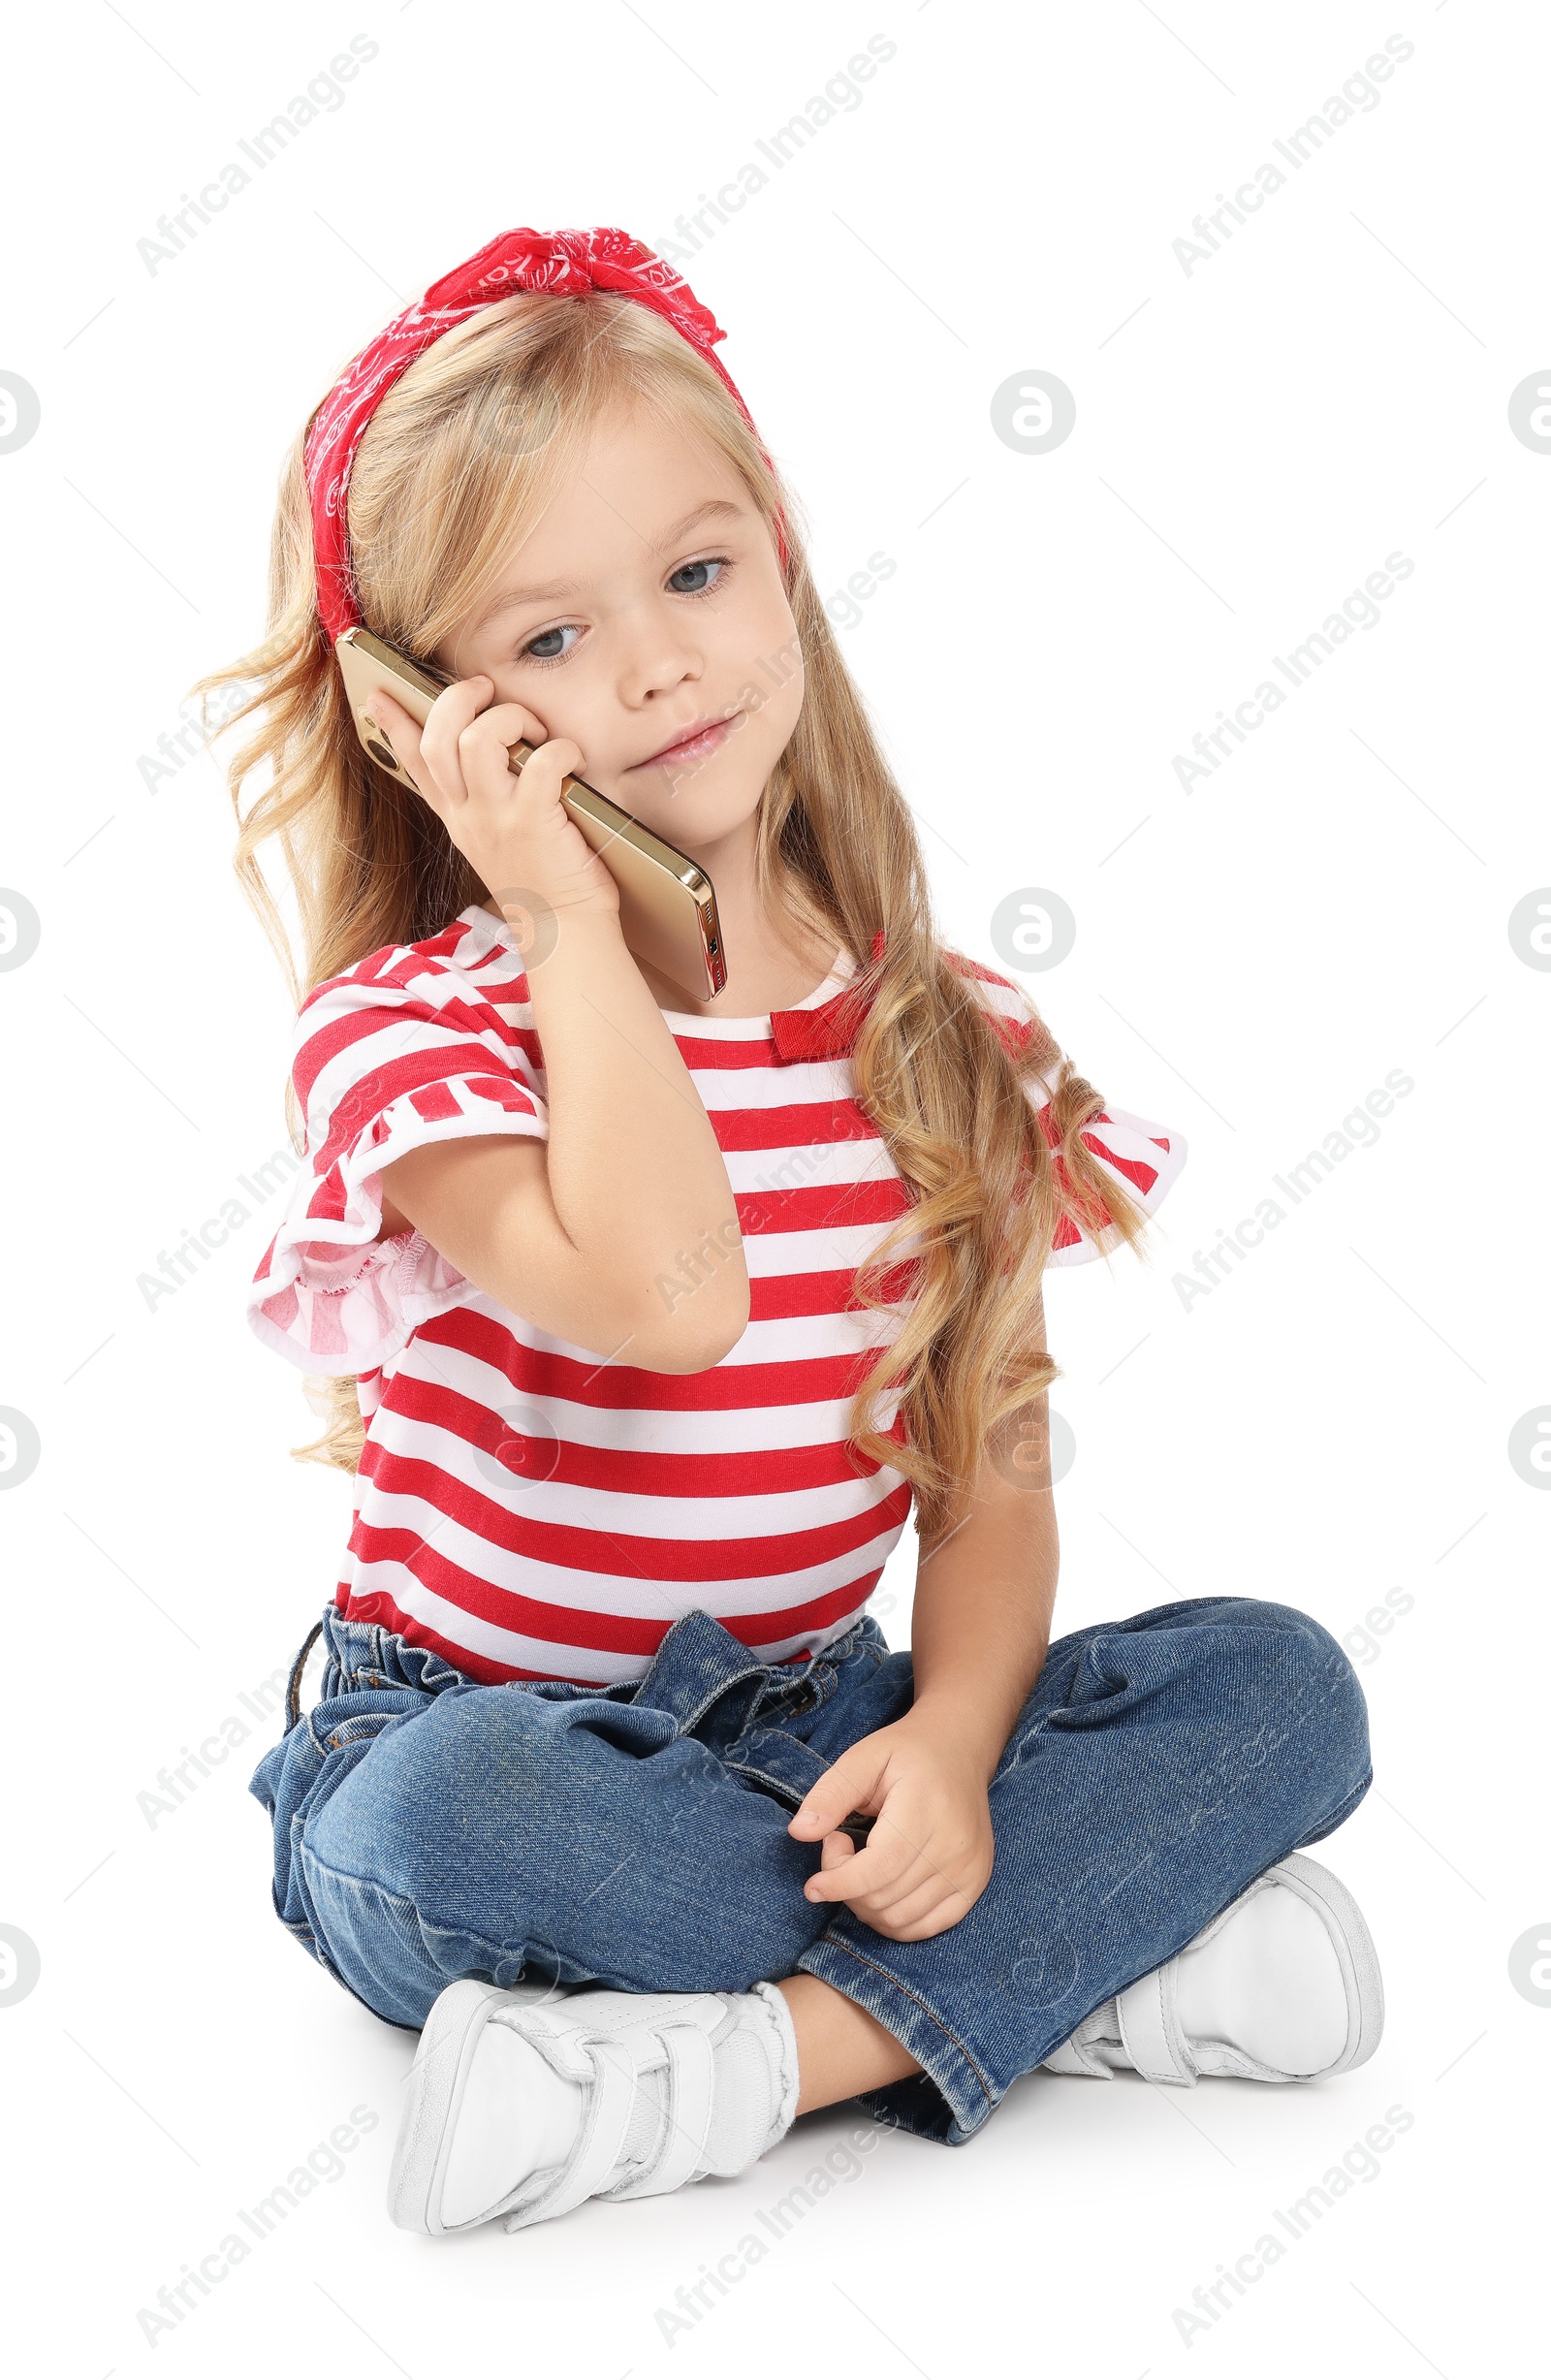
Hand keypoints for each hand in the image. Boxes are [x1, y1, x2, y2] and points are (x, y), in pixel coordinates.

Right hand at [365, 676, 619, 923]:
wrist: (563, 931)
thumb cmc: (542, 882)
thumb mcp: (494, 842)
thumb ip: (483, 804)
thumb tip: (490, 758)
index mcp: (457, 817)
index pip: (415, 764)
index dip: (394, 725)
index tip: (378, 697)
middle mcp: (468, 815)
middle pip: (439, 738)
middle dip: (457, 699)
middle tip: (487, 691)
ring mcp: (496, 818)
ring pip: (479, 739)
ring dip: (510, 717)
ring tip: (535, 729)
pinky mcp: (533, 821)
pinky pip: (540, 762)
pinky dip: (560, 748)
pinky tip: (572, 758)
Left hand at [788, 1714, 994, 1941]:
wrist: (960, 1751)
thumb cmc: (906, 1754)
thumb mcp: (863, 1758)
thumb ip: (830, 1795)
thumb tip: (799, 1833)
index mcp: (927, 1809)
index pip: (880, 1868)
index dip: (840, 1883)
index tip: (813, 1885)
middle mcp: (955, 1845)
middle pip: (886, 1897)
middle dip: (846, 1886)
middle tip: (840, 1846)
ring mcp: (969, 1870)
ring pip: (901, 1919)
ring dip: (865, 1904)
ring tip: (862, 1862)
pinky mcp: (974, 1885)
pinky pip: (925, 1928)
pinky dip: (892, 1920)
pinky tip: (880, 1888)